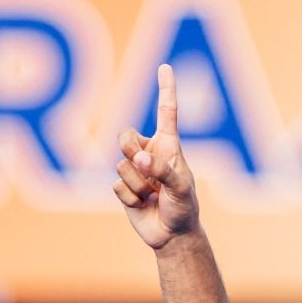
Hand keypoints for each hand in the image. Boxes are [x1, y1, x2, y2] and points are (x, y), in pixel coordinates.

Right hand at [114, 64, 199, 249]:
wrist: (172, 235)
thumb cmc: (183, 207)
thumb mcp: (181, 188)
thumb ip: (161, 170)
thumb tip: (139, 159)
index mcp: (168, 146)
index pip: (166, 112)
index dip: (166, 89)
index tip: (165, 67)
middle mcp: (149, 153)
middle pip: (125, 136)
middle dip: (130, 150)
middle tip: (145, 168)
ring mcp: (134, 170)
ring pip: (121, 165)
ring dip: (138, 185)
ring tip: (152, 196)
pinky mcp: (123, 188)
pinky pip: (117, 186)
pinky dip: (131, 198)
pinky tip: (143, 205)